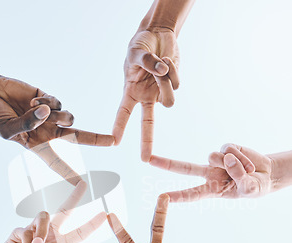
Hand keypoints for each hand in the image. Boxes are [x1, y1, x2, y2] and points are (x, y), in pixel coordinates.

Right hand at [0, 73, 113, 184]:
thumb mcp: (5, 129)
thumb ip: (25, 124)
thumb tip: (47, 114)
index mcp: (36, 145)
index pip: (56, 163)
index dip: (69, 175)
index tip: (83, 186)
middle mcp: (47, 131)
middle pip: (77, 138)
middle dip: (96, 139)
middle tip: (113, 141)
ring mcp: (49, 115)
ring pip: (68, 118)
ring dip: (56, 115)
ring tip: (37, 109)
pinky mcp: (49, 99)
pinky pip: (58, 103)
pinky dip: (47, 102)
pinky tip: (34, 100)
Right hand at [0, 181, 105, 242]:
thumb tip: (39, 241)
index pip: (79, 234)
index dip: (91, 224)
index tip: (104, 214)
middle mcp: (49, 236)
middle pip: (64, 212)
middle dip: (74, 197)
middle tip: (84, 184)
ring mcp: (34, 231)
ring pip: (44, 218)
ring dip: (40, 235)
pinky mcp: (19, 232)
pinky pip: (26, 231)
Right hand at [113, 29, 179, 161]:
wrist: (157, 35)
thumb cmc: (140, 44)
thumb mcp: (137, 51)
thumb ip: (148, 62)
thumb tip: (162, 72)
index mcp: (130, 92)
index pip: (124, 112)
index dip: (119, 126)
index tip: (114, 140)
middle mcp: (145, 97)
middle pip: (147, 123)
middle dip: (147, 141)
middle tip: (145, 160)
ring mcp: (160, 93)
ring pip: (169, 101)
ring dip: (165, 83)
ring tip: (160, 65)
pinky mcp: (173, 85)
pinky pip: (177, 85)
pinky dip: (173, 71)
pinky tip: (167, 62)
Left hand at [149, 144, 273, 200]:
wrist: (267, 174)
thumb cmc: (255, 187)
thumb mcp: (251, 190)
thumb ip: (241, 178)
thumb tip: (226, 159)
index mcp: (211, 190)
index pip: (191, 194)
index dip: (178, 196)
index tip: (163, 197)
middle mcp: (209, 174)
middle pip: (184, 168)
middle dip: (167, 163)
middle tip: (148, 160)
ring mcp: (217, 160)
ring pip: (213, 157)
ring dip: (233, 164)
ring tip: (248, 171)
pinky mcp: (226, 147)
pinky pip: (228, 149)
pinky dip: (242, 157)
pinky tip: (249, 163)